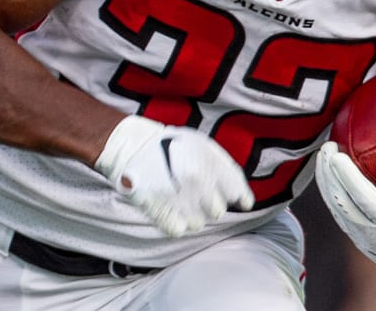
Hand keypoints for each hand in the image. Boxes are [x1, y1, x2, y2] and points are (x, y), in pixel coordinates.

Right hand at [95, 115, 253, 236]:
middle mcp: (199, 182)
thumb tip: (242, 198)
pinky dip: (174, 222)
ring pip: (198, 224)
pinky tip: (169, 209)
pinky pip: (179, 229)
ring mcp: (180, 199)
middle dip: (208, 204)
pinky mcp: (161, 211)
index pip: (237, 192)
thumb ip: (224, 168)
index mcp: (211, 164)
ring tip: (179, 200)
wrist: (133, 145)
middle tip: (194, 192)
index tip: (237, 200)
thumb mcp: (203, 145)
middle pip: (217, 211)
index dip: (238, 197)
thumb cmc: (170, 144)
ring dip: (190, 215)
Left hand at [314, 142, 375, 302]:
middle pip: (340, 201)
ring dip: (326, 183)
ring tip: (323, 158)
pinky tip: (332, 178)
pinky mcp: (361, 243)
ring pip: (336, 209)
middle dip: (328, 173)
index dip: (345, 176)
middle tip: (327, 146)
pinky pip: (340, 216)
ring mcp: (363, 241)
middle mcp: (373, 235)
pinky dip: (332, 196)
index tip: (336, 154)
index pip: (361, 198)